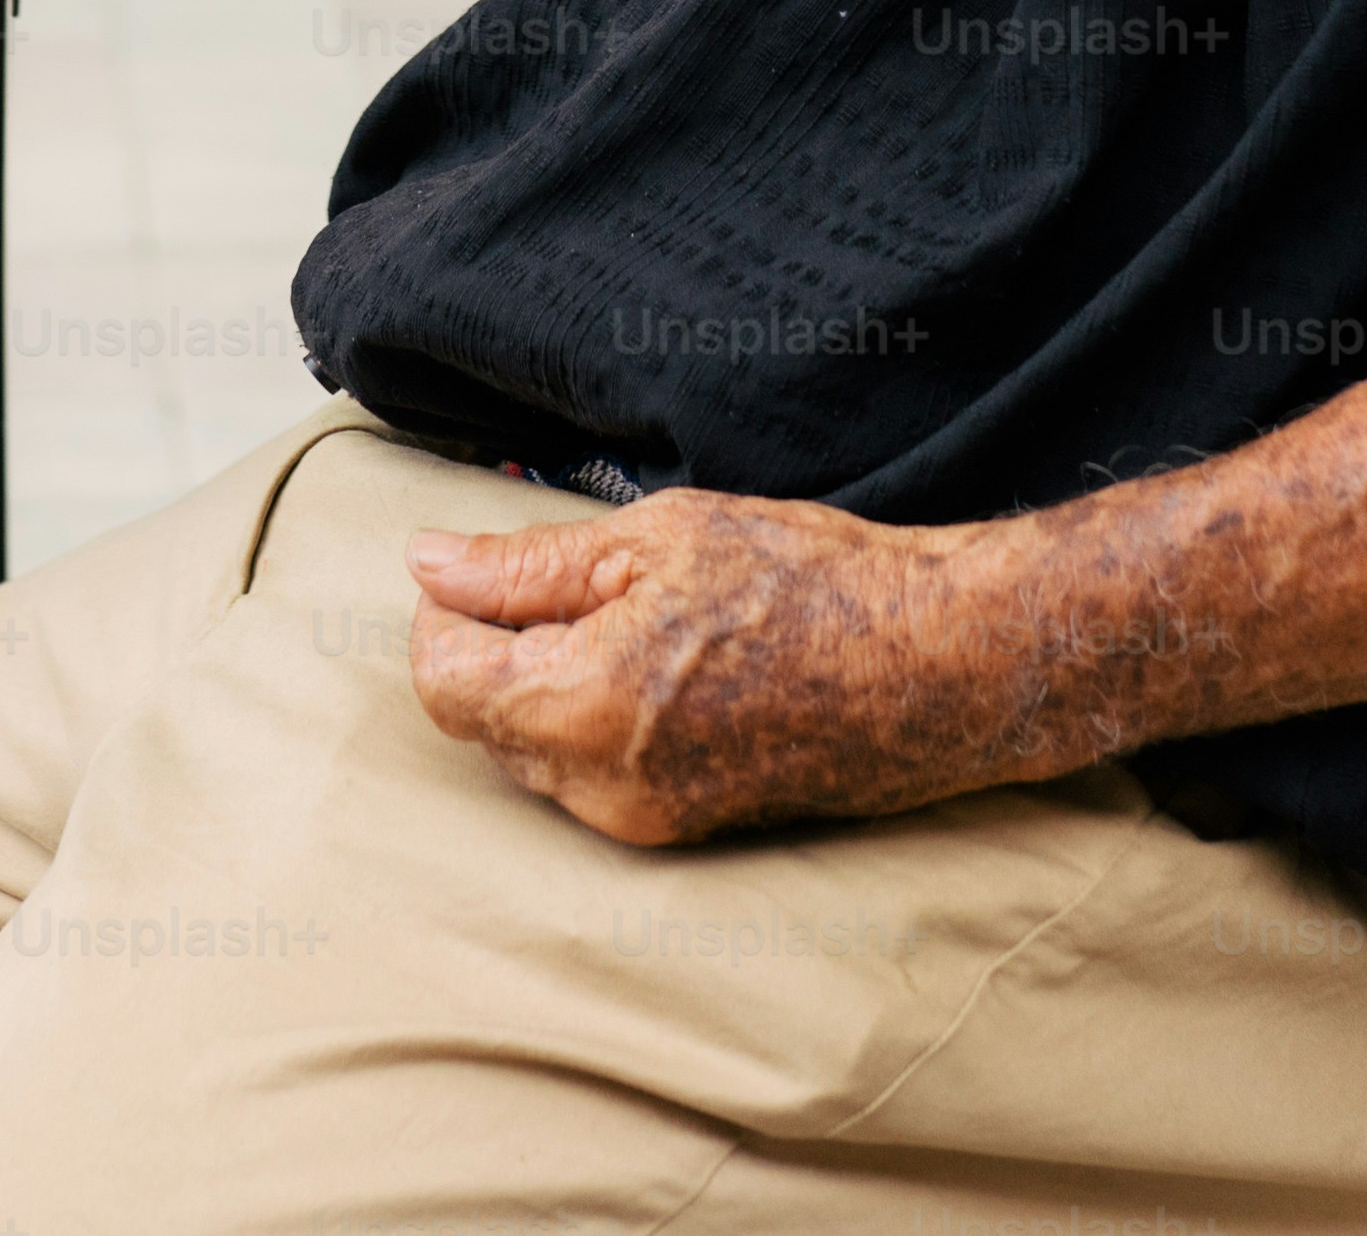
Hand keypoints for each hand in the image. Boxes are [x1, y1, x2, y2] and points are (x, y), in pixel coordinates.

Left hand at [402, 489, 1084, 846]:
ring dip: (545, 686)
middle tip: (569, 578)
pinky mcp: (680, 829)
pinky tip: (665, 665)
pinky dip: (594, 719)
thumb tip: (429, 563)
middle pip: (480, 720)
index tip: (487, 565)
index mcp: (582, 705)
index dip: (446, 610)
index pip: (441, 677)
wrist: (937, 666)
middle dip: (497, 647)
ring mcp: (641, 821)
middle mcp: (599, 787)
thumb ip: (527, 563)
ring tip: (631, 618)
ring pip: (533, 752)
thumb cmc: (810, 583)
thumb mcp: (658, 537)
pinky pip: (590, 777)